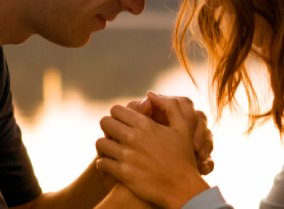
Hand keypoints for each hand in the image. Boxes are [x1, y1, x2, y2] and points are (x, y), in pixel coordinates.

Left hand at [96, 92, 210, 208]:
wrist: (182, 189)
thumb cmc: (183, 157)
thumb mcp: (183, 128)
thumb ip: (170, 106)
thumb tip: (150, 94)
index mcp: (145, 124)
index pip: (116, 110)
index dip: (118, 115)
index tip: (122, 122)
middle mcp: (133, 138)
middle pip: (105, 122)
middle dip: (108, 127)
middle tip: (114, 135)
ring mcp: (127, 156)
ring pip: (100, 143)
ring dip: (104, 146)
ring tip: (111, 150)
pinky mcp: (123, 173)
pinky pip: (102, 163)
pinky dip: (103, 163)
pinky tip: (110, 164)